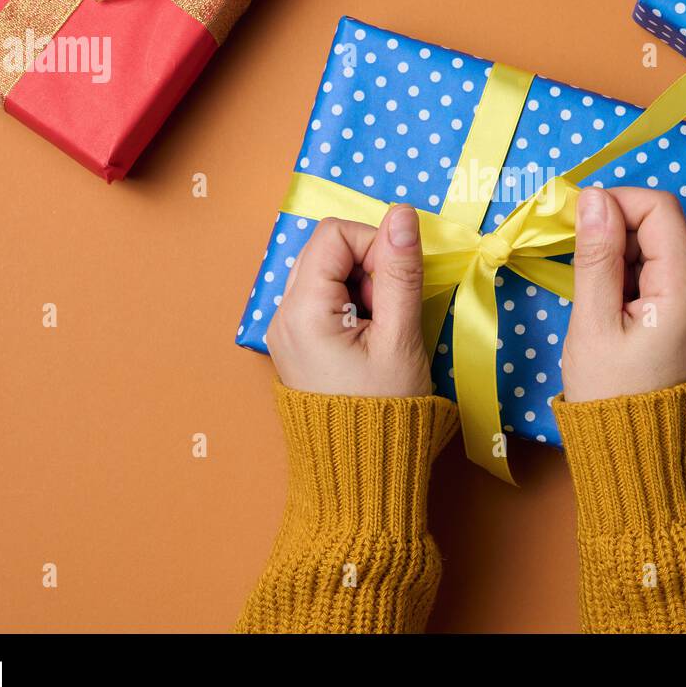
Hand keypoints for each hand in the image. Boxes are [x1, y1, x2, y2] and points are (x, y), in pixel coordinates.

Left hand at [266, 205, 433, 397]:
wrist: (362, 472)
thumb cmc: (386, 410)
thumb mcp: (400, 338)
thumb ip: (400, 272)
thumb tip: (403, 214)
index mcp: (302, 311)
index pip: (335, 234)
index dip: (375, 243)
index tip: (400, 281)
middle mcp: (283, 315)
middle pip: (327, 250)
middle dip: (369, 264)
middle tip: (392, 308)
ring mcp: (286, 330)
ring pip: (327, 273)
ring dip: (363, 284)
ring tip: (383, 326)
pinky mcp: (297, 342)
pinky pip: (323, 298)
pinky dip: (353, 303)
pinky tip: (371, 335)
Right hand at [561, 186, 685, 403]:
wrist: (639, 458)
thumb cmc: (610, 396)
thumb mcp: (592, 323)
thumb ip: (595, 256)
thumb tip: (593, 197)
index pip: (660, 210)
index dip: (617, 202)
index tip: (578, 222)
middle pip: (663, 228)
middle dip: (617, 232)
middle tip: (579, 264)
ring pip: (662, 251)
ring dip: (622, 258)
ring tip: (597, 300)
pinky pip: (664, 278)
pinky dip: (633, 279)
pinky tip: (612, 309)